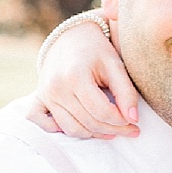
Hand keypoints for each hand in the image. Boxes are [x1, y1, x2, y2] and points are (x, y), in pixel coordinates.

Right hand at [29, 13, 140, 138]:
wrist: (70, 38)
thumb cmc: (96, 51)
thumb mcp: (115, 65)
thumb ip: (126, 92)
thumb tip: (133, 119)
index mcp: (76, 76)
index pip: (101, 112)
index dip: (121, 121)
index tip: (134, 122)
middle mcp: (56, 87)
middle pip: (88, 122)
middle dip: (113, 130)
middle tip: (129, 129)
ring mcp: (45, 95)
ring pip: (71, 129)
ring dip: (93, 134)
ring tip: (110, 130)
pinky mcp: (38, 99)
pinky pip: (44, 125)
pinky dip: (60, 131)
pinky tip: (79, 126)